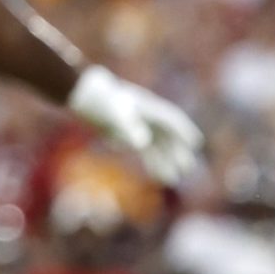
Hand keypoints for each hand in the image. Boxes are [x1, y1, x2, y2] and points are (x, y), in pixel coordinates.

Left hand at [68, 65, 203, 183]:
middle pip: (165, 135)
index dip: (183, 130)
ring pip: (154, 144)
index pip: (170, 119)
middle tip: (186, 169)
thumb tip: (142, 145)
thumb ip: (128, 128)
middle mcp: (144, 115)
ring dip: (163, 160)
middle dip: (176, 152)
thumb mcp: (113, 115)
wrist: (79, 94)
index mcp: (146, 107)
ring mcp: (133, 122)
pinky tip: (154, 173)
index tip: (195, 143)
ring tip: (171, 179)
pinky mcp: (121, 129)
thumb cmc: (99, 102)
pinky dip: (148, 158)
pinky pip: (141, 146)